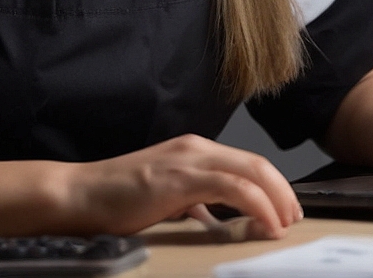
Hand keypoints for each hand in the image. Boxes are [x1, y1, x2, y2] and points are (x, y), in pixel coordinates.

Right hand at [62, 134, 300, 237]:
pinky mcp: (180, 178)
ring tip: (284, 224)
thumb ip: (194, 204)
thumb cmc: (116, 200)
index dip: (274, 186)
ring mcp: (188, 159)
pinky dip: (256, 204)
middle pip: (258, 164)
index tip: (286, 210)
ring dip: (276, 199)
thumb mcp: (166, 199)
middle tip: (294, 218)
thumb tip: (217, 222)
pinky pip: (231, 187)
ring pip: (251, 171)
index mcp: (194, 151)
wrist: (78, 195)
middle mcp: (196, 148)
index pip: (248, 163)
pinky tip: (265, 222)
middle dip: (283, 192)